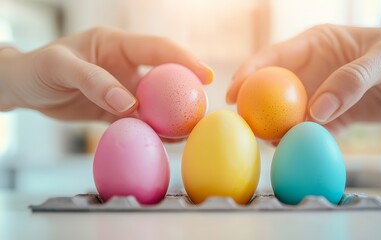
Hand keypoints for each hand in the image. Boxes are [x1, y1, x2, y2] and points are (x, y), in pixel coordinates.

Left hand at [0, 26, 212, 121]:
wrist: (23, 88)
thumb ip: (95, 81)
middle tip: (202, 109)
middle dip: (185, 90)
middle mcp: (124, 65)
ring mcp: (122, 88)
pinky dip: (151, 130)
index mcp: (116, 44)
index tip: (205, 76)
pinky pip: (138, 120)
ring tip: (189, 130)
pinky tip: (164, 140)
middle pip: (164, 76)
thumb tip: (129, 104)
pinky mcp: (115, 109)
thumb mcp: (61, 67)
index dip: (184, 59)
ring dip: (170, 116)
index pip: (158, 48)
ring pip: (154, 102)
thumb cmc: (37, 68)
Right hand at [226, 24, 380, 131]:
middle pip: (274, 88)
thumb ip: (352, 79)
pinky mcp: (335, 115)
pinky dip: (302, 139)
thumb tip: (316, 110)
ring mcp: (322, 93)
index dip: (249, 74)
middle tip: (242, 126)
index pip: (274, 57)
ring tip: (267, 142)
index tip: (233, 94)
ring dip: (277, 126)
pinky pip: (312, 129)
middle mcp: (314, 69)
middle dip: (255, 106)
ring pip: (290, 112)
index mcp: (317, 44)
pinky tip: (294, 148)